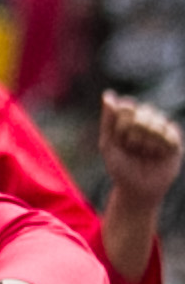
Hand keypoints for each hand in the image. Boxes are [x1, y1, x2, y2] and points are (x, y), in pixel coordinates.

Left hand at [101, 91, 182, 213]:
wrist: (137, 189)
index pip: (127, 106)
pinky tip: (158, 154)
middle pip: (144, 112)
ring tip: (145, 153)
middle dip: (135, 133)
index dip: (123, 122)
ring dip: (148, 141)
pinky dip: (161, 145)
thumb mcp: (108, 144)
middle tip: (132, 147)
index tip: (120, 137)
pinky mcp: (175, 140)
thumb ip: (108, 119)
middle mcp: (146, 121)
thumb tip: (107, 94)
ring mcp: (161, 129)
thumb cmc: (119, 167)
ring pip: (158, 122)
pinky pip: (171, 133)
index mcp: (127, 120)